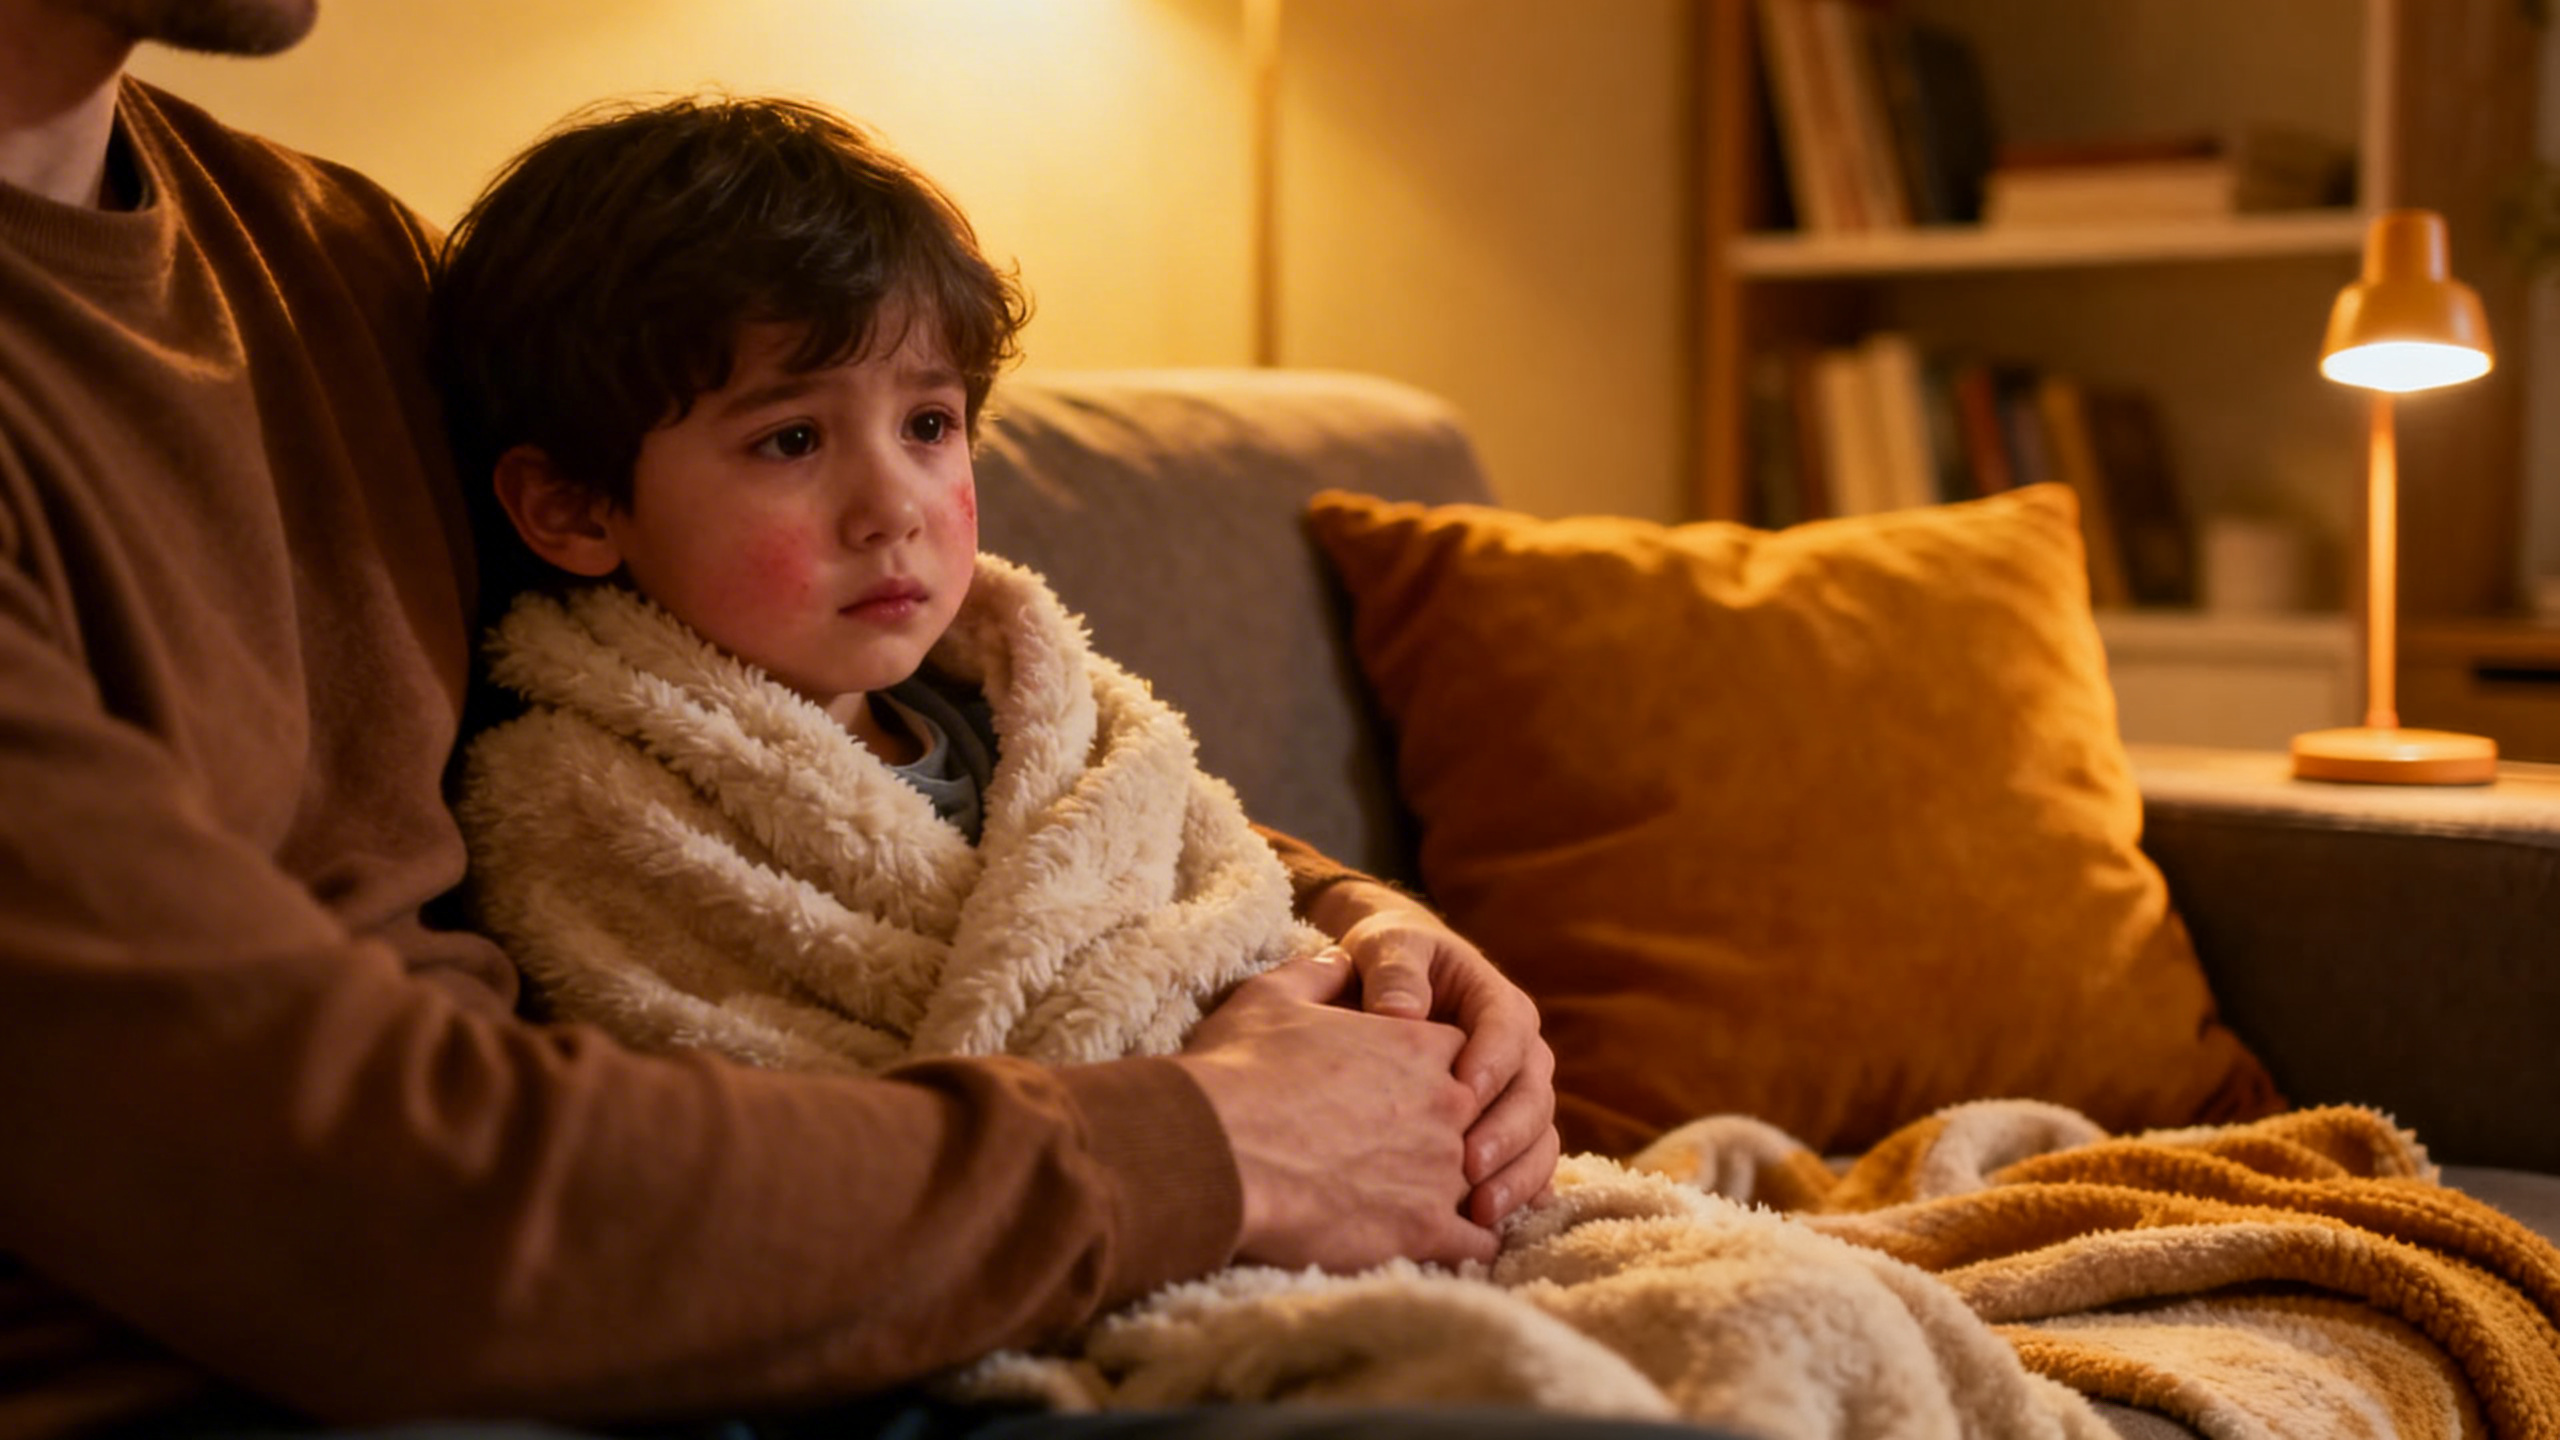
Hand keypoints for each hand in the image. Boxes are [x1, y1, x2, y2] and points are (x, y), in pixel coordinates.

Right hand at [1176, 950, 1497, 1271]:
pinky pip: (1478, 1243)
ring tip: (1436, 1202)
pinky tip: (1445, 1245)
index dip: (1447, 1069)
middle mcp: (1447, 1103)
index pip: (1468, 1050)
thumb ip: (1318, 973)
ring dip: (1470, 1190)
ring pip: (1487, 1180)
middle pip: (1485, 1115)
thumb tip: (1338, 960)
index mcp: (1419, 1044)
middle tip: (1428, 1150)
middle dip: (1466, 1130)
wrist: (1217, 1153)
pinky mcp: (1428, 1231)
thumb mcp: (1274, 997)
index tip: (1417, 1088)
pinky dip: (1468, 1243)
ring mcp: (1444, 1170)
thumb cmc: (1239, 1071)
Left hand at [1308, 881, 1559, 1229]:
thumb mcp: (1387, 947)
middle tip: (1469, 1166)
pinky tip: (1488, 1230)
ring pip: (1539, 1138)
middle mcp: (1521, 1053)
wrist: (1389, 989)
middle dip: (1506, 1132)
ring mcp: (1519, 1098)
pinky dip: (1515, 1197)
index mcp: (1497, 1001)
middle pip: (1533, 1093)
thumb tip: (1401, 1013)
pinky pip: (1526, 1168)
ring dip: (1516, 1176)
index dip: (1492, 1060)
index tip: (1462, 1090)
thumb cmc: (1388, 963)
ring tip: (1480, 1212)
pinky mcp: (1507, 1136)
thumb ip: (1394, 971)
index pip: (1508, 1028)